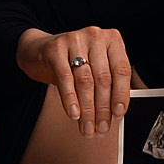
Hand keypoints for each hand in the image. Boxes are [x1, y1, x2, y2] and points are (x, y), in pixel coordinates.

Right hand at [16, 26, 133, 138]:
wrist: (41, 50)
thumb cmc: (73, 60)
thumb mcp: (94, 67)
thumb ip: (106, 84)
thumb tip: (114, 114)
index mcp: (112, 39)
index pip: (121, 69)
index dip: (121, 94)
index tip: (119, 114)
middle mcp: (95, 36)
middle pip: (103, 78)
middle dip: (103, 108)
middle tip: (101, 127)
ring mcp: (75, 40)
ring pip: (85, 81)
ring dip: (87, 109)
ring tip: (87, 126)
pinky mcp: (56, 48)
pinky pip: (65, 78)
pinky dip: (70, 99)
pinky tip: (74, 114)